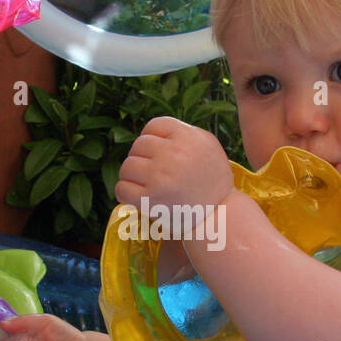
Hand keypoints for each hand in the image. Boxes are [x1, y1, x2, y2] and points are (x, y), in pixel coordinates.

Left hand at [115, 117, 234, 214]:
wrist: (219, 215)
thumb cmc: (212, 179)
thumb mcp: (207, 145)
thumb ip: (182, 133)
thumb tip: (151, 133)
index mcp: (188, 137)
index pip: (154, 125)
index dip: (153, 139)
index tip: (160, 153)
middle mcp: (173, 154)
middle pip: (139, 145)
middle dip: (144, 158)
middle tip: (156, 173)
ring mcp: (159, 176)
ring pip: (127, 166)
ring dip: (133, 176)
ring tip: (148, 184)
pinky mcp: (149, 199)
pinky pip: (121, 188)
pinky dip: (126, 193)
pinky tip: (138, 196)